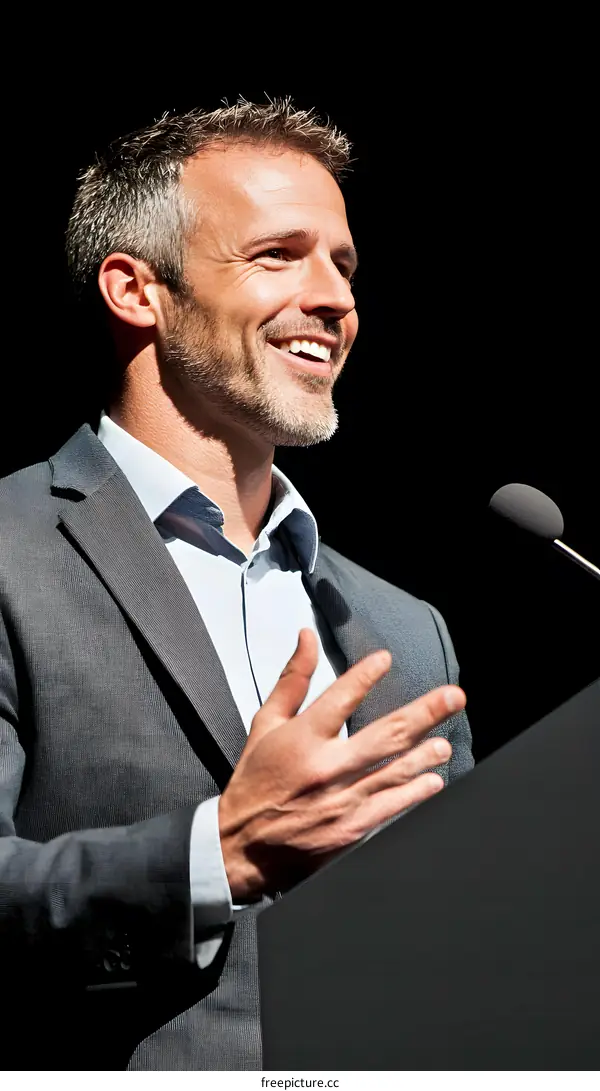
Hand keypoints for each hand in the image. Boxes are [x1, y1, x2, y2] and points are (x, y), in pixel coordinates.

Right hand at [219, 628, 465, 900]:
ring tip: (445, 743)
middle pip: (386, 734)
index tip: (386, 659)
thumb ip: (292, 679)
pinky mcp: (350, 829)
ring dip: (426, 755)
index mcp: (301, 738)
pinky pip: (391, 806)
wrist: (242, 846)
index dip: (365, 676)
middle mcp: (325, 768)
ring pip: (396, 771)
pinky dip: (415, 792)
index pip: (341, 698)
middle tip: (455, 697)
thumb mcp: (265, 723)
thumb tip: (307, 636)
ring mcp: (341, 801)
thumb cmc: (255, 779)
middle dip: (426, 712)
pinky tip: (433, 781)